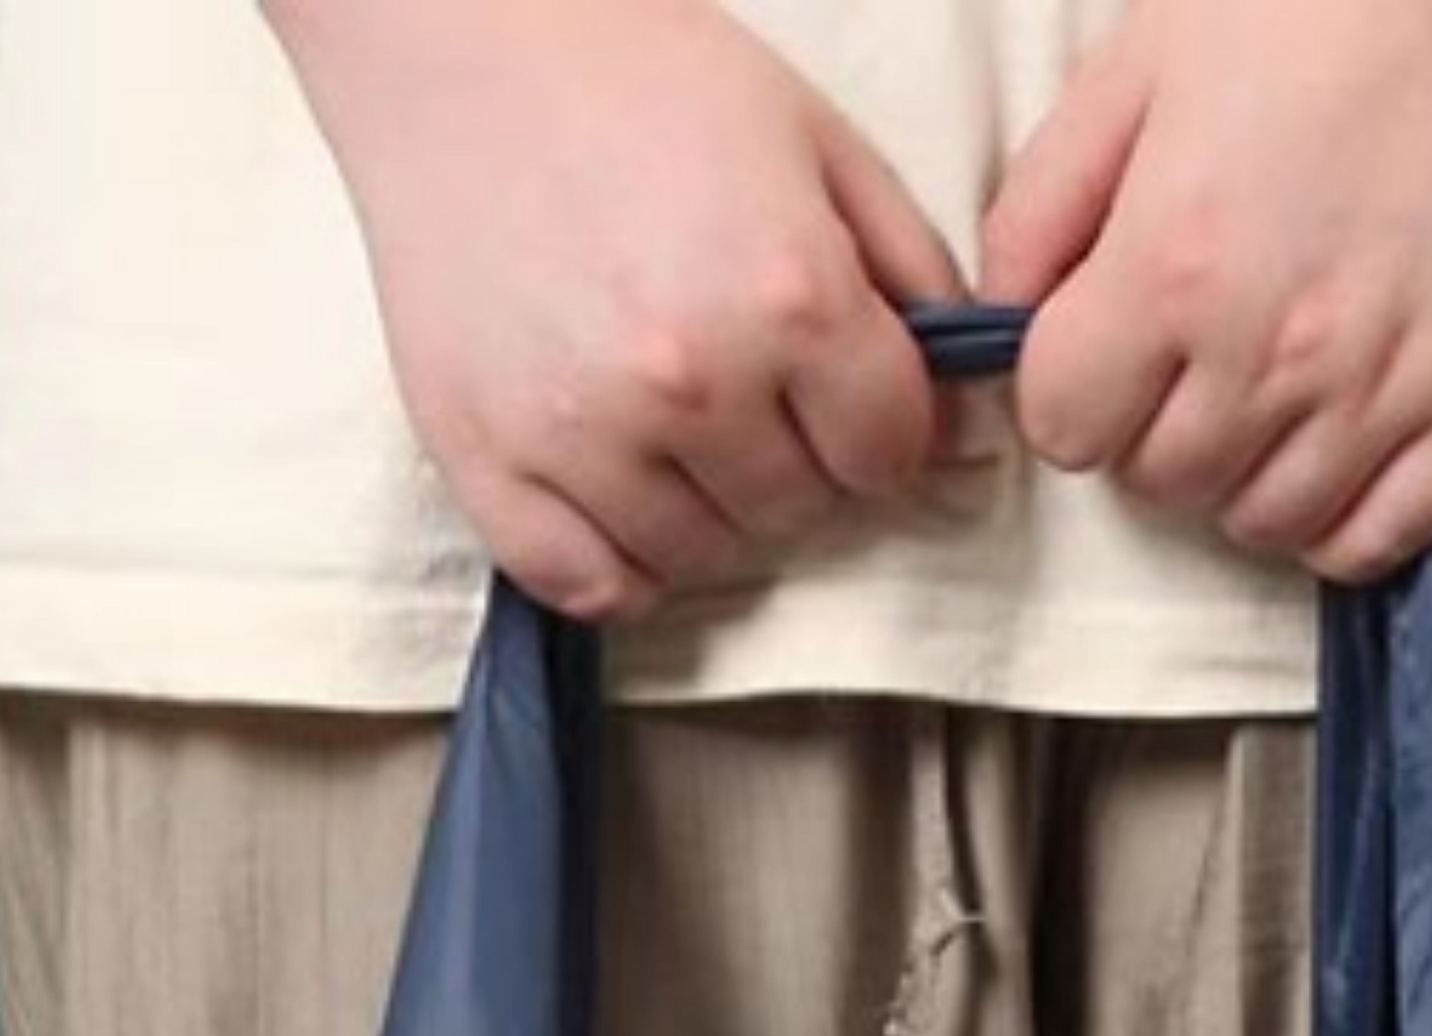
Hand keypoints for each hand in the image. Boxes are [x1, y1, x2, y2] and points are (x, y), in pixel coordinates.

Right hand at [267, 0, 966, 618]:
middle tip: (751, 390)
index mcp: (786, 296)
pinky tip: (625, 497)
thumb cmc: (644, 78)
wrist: (459, 41)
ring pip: (700, 559)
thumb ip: (912, 279)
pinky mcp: (487, 463)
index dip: (880, 429)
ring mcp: (581, 433)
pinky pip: (587, 586)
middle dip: (797, 462)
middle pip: (797, 512)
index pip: (887, 455)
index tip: (844, 393)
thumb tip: (971, 423)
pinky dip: (619, 565)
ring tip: (682, 427)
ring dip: (711, 512)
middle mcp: (689, 380)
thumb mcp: (817, 143)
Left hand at [982, 0, 1431, 580]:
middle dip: (1154, 429)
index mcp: (1177, 264)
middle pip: (1161, 481)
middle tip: (1194, 351)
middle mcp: (1275, 350)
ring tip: (1267, 388)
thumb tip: (1006, 322)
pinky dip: (1339, 520)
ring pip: (1261, 521)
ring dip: (1243, 474)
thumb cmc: (1315, 5)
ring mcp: (1383, 388)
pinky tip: (1333, 450)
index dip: (1072, 392)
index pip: (1066, 429)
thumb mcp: (1135, 70)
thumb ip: (1041, 209)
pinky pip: (1376, 540)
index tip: (1104, 348)